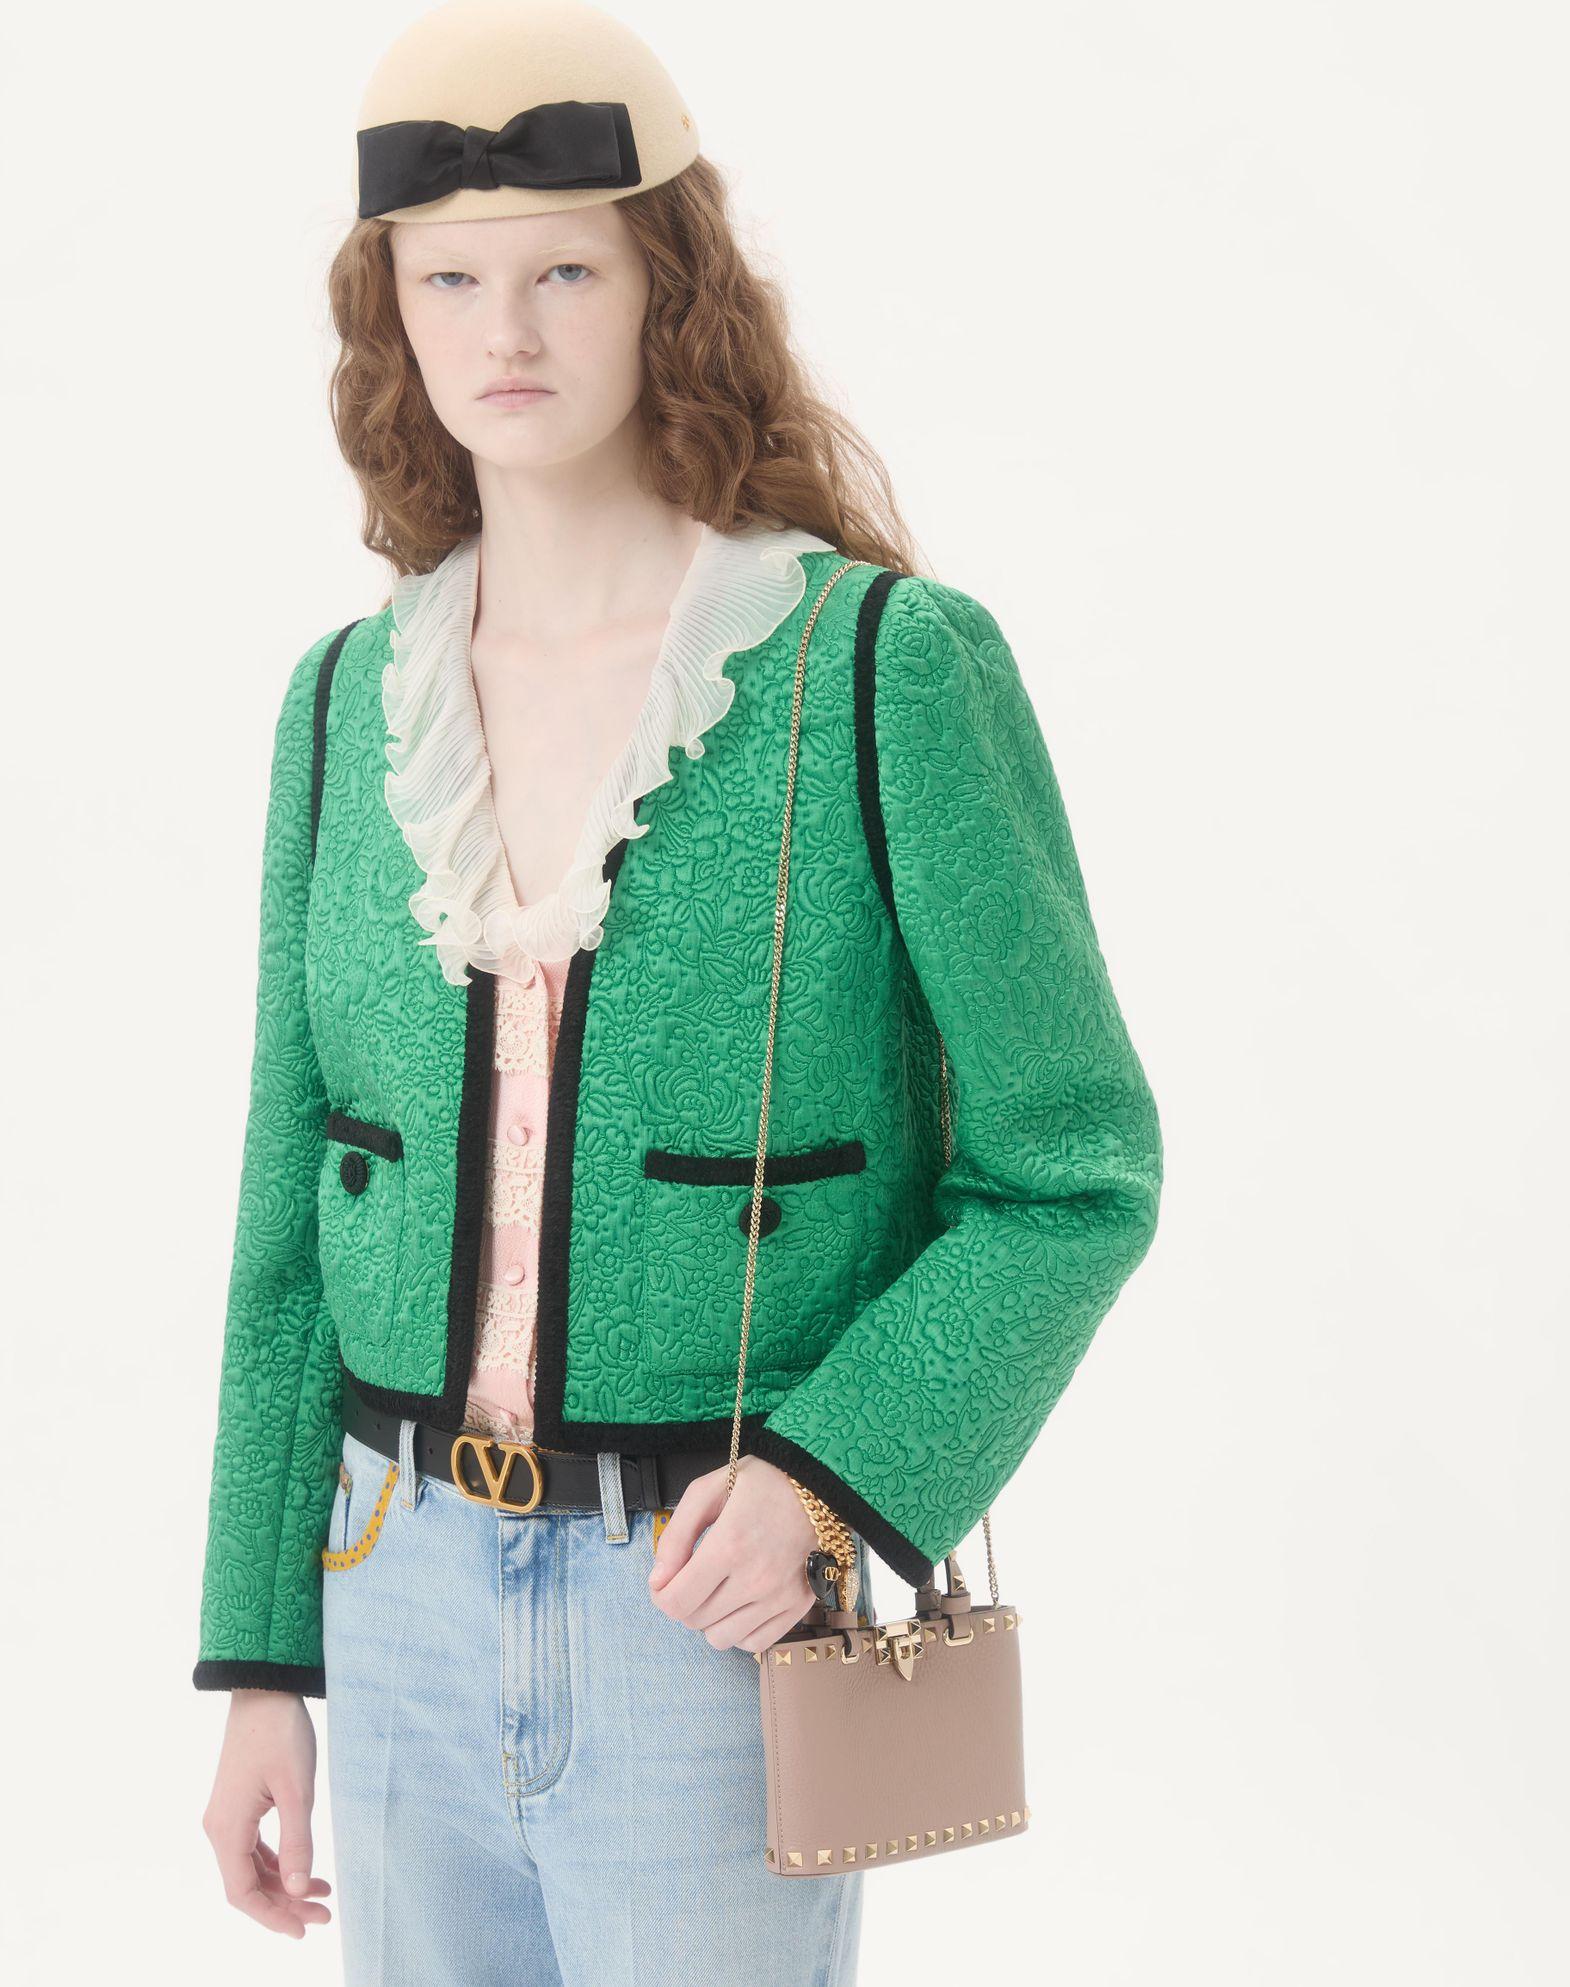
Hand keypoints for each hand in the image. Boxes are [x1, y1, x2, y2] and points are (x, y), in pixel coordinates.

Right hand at [201, 1689, 332, 1938]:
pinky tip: (304, 1868)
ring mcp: (226, 1816)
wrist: (263, 1688)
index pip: (242, 1892)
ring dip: (283, 1885)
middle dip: (284, 1904)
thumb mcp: (297, 1788)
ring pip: (251, 1867)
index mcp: (227, 1828)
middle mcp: (219, 1827)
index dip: (272, 1916)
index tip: (305, 1929)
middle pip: (247, 1884)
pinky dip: (278, 1862)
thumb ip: (297, 1841)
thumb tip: (298, 1889)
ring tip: (323, 1894)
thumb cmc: (281, 1733)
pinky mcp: (238, 1804)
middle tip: (324, 1915)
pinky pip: (253, 1847)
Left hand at [647, 1455, 823, 1650]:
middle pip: (695, 1621)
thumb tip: (658, 1580)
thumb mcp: (708, 1490)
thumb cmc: (762, 1481)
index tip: (665, 1580)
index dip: (661, 1595)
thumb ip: (675, 1535)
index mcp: (728, 1546)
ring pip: (721, 1639)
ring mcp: (780, 1596)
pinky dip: (740, 1630)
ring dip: (711, 1619)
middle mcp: (755, 1579)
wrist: (820, 1482)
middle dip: (684, 1601)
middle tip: (694, 1577)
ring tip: (720, 1589)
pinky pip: (755, 1643)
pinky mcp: (799, 1606)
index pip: (676, 1602)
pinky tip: (741, 1603)